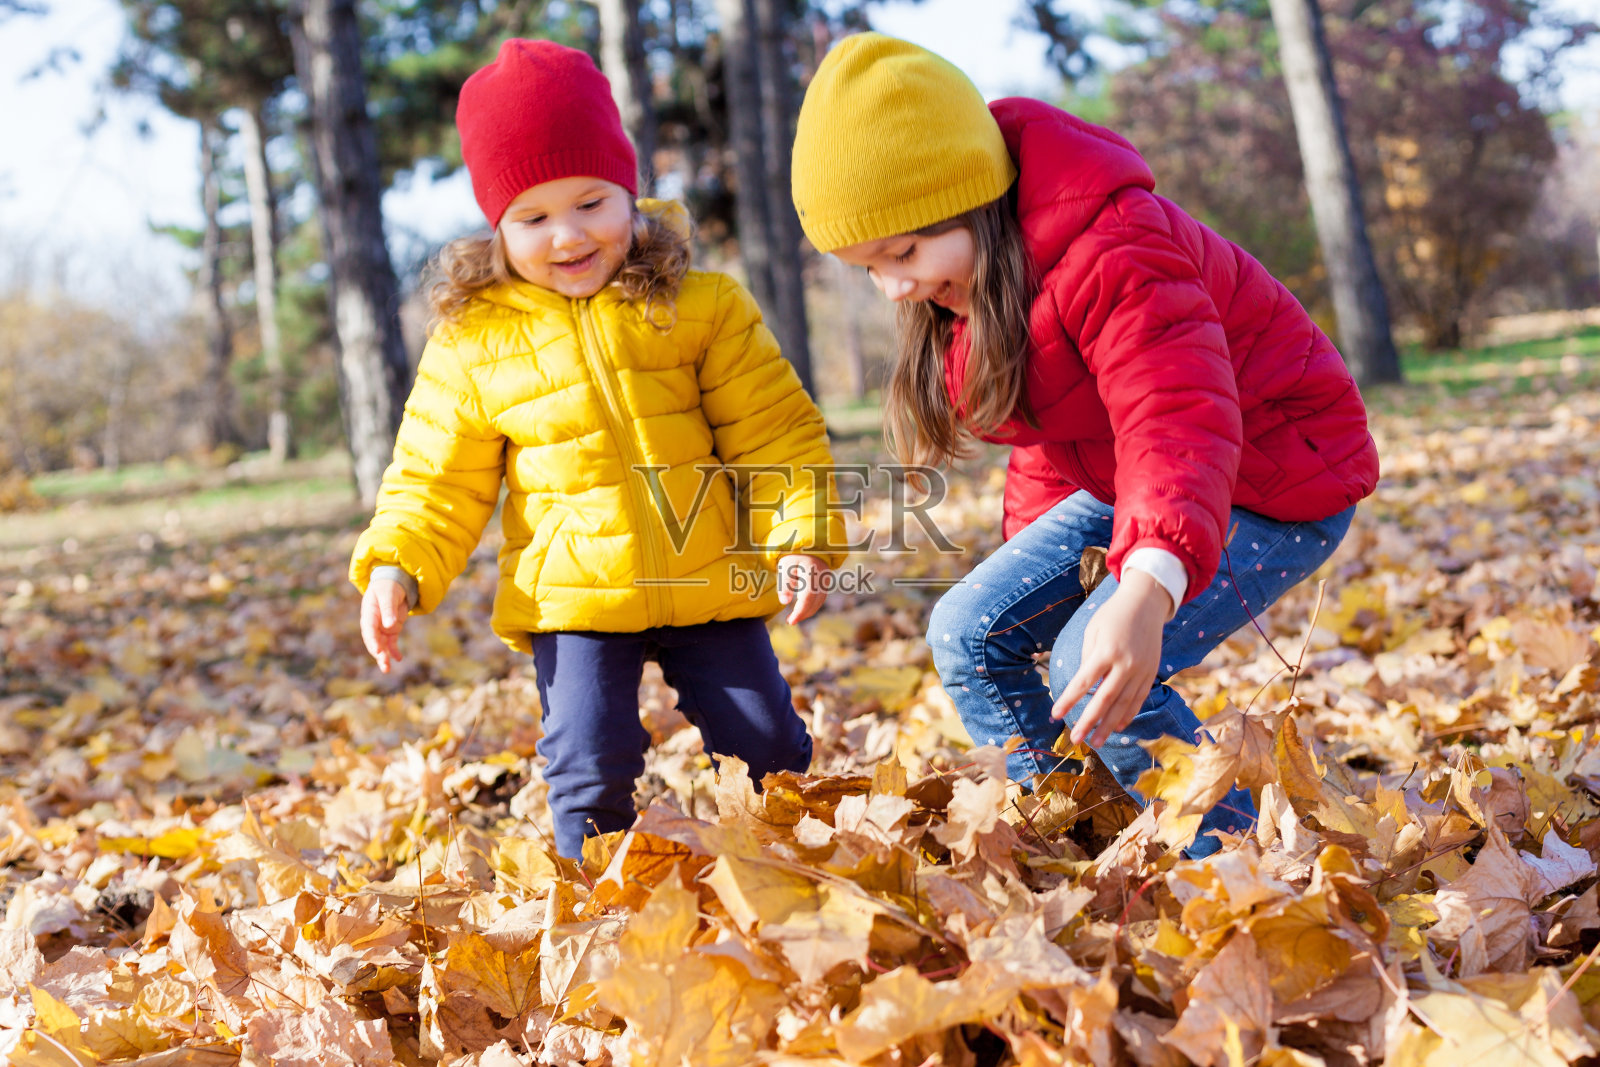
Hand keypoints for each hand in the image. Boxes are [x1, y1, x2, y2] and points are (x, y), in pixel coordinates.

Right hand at [360, 577, 409, 672]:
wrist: (393, 583)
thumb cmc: (388, 586)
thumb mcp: (389, 594)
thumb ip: (389, 609)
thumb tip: (390, 625)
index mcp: (369, 614)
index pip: (369, 630)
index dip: (372, 642)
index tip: (378, 652)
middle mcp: (373, 623)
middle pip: (374, 641)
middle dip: (378, 654)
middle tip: (384, 666)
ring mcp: (382, 627)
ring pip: (381, 645)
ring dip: (384, 657)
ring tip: (386, 669)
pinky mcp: (391, 630)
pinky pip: (391, 643)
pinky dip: (394, 651)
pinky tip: (398, 659)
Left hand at [776, 553, 828, 623]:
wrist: (808, 547)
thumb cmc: (793, 557)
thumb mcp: (784, 566)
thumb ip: (784, 584)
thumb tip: (785, 602)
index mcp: (811, 569)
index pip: (807, 595)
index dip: (800, 610)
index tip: (791, 621)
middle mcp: (822, 576)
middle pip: (815, 601)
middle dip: (803, 614)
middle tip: (790, 621)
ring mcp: (826, 581)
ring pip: (819, 602)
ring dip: (807, 612)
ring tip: (793, 618)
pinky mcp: (825, 585)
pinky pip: (820, 599)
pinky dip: (811, 607)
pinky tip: (801, 611)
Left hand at [1051, 570, 1172, 747]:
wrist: (1146, 603)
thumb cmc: (1112, 616)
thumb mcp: (1092, 631)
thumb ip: (1087, 660)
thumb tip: (1082, 688)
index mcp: (1106, 650)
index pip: (1084, 681)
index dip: (1069, 699)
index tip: (1055, 714)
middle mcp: (1126, 663)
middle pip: (1105, 699)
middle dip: (1089, 721)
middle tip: (1076, 739)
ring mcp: (1141, 670)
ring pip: (1124, 704)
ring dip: (1109, 725)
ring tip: (1097, 742)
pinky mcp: (1152, 673)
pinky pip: (1139, 699)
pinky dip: (1128, 714)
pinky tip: (1118, 727)